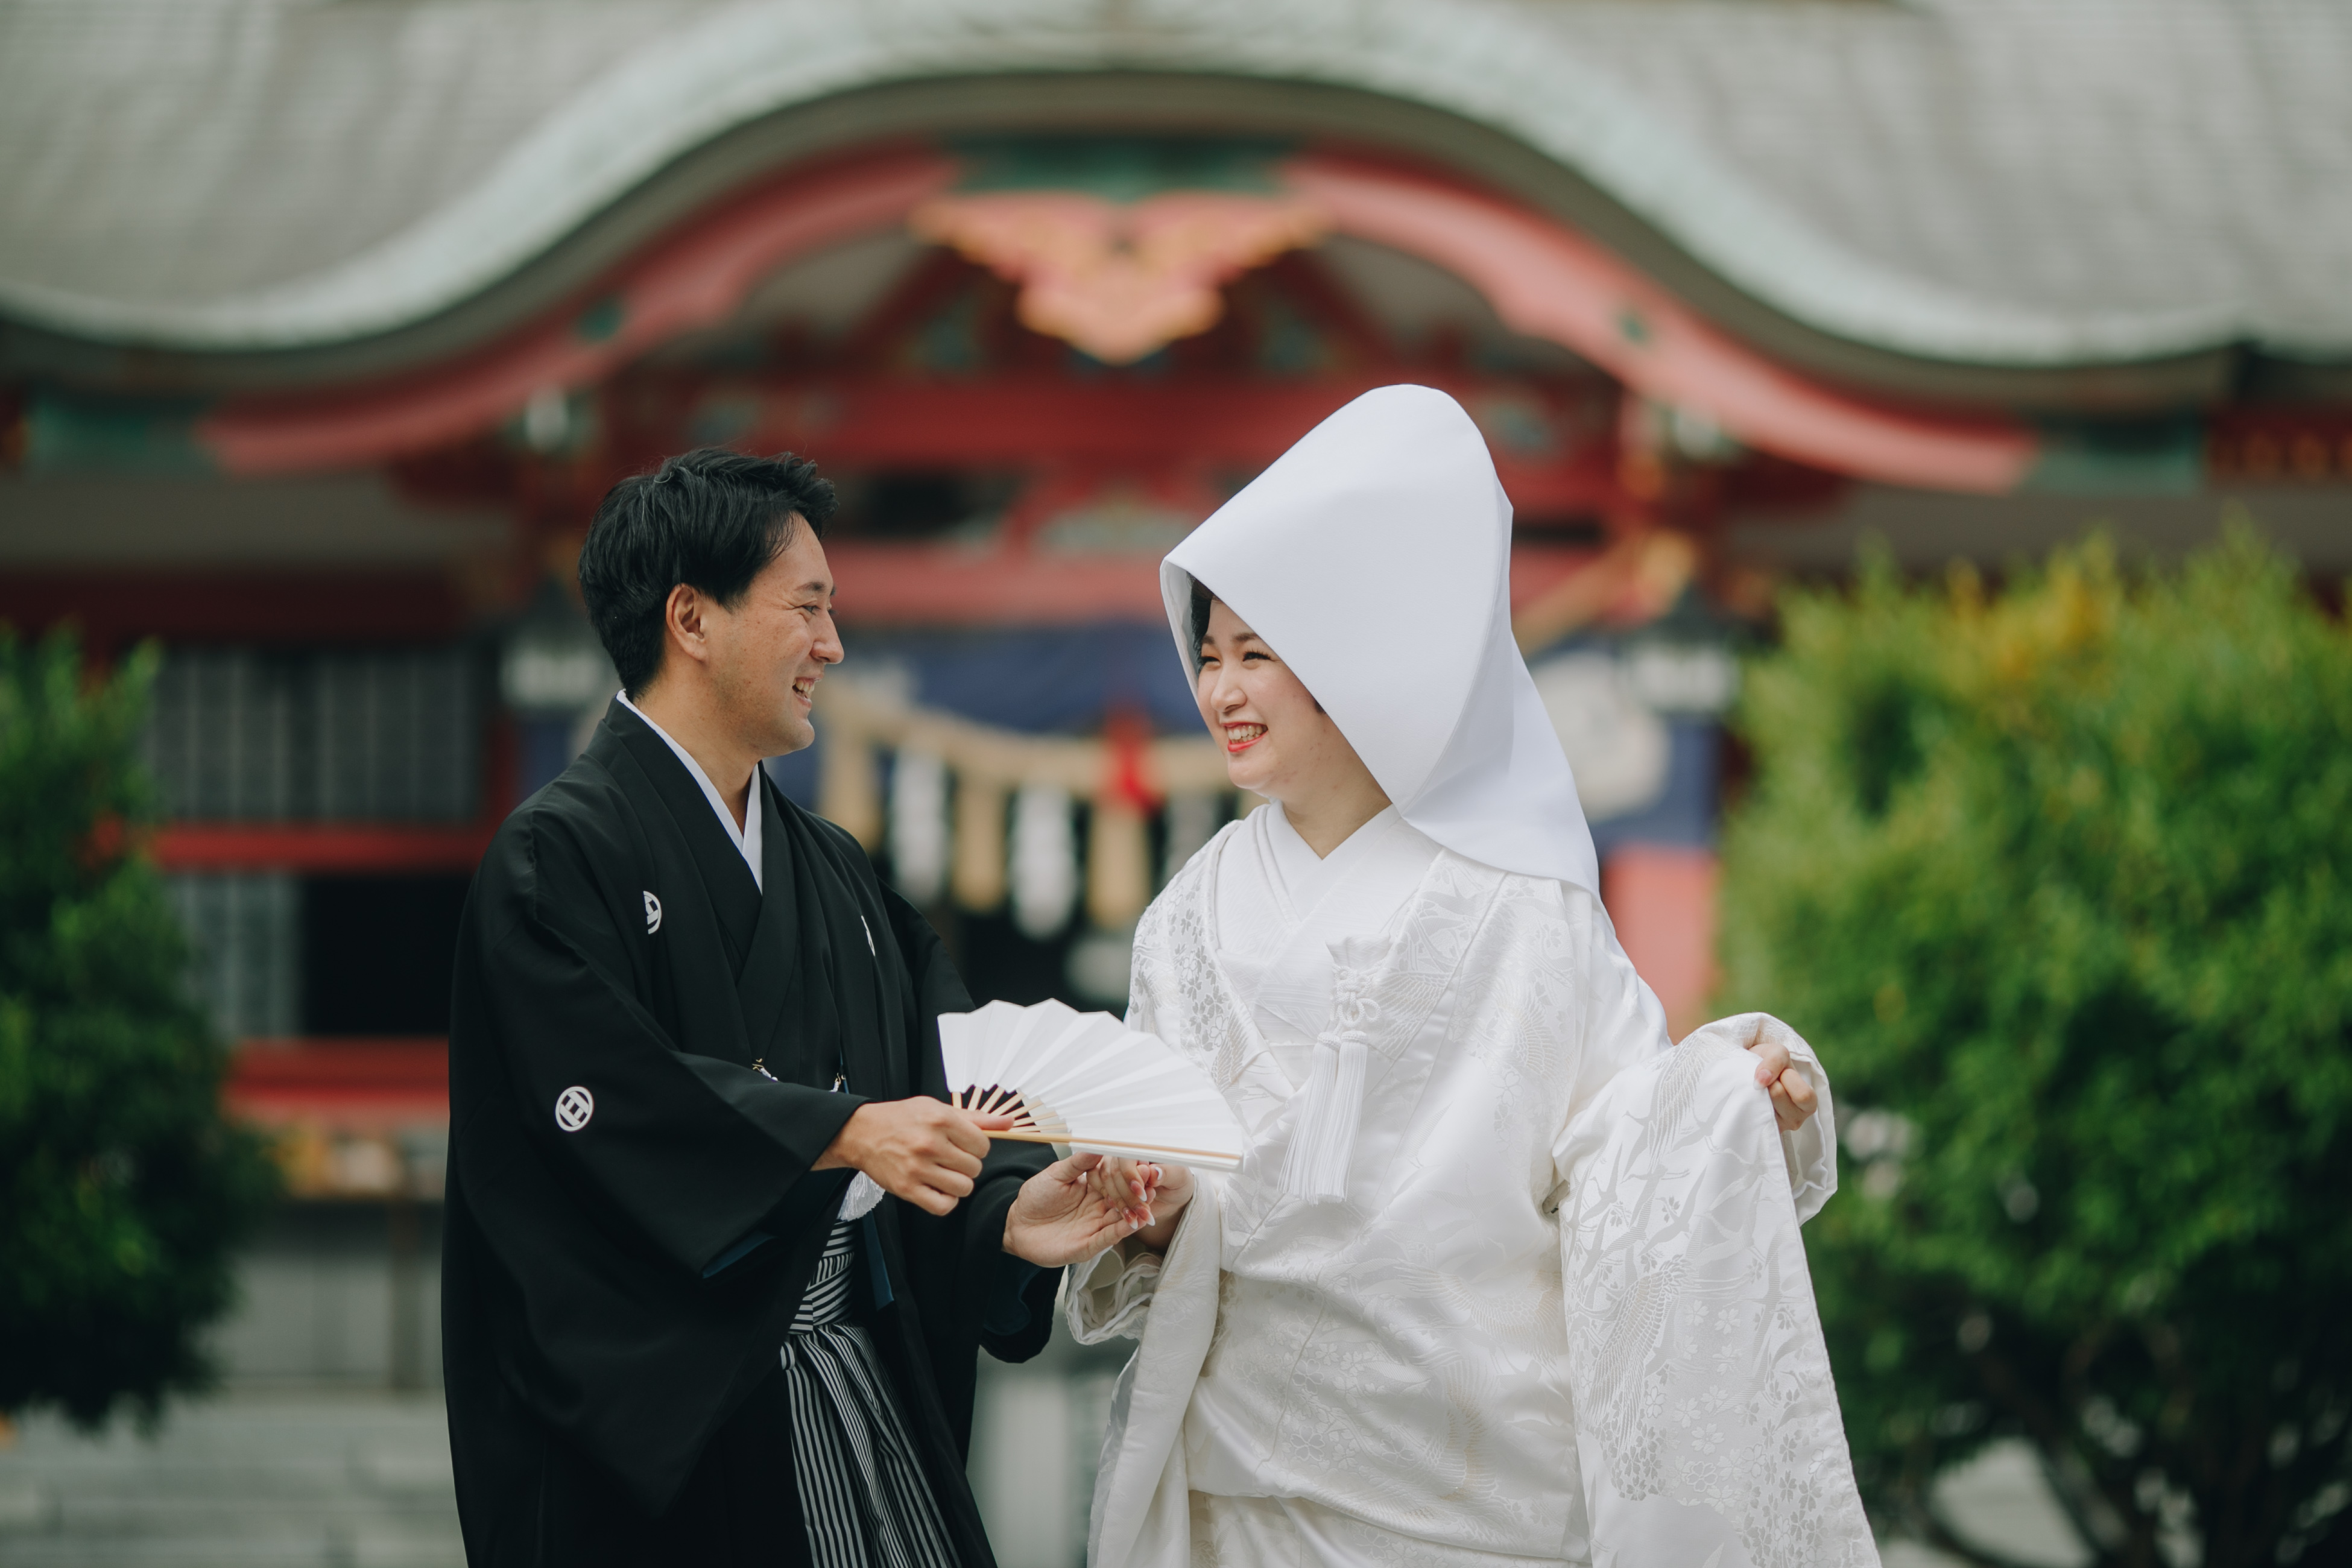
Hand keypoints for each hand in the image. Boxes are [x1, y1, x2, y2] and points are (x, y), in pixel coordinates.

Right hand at [816, 1098, 1005, 1216]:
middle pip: (974, 1167)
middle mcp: (929, 1143)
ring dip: (959, 1183)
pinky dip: (946, 1200)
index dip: (978, 1147)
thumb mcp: (938, 1109)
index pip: (982, 1145)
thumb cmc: (902, 1119)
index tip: (966, 1146)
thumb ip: (975, 1118)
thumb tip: (1008, 1123)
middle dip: (968, 1165)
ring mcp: (917, 1168)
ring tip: (947, 1174)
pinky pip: (943, 1206)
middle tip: (953, 1159)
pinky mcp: (906, 1189)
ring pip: (963, 1188)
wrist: (862, 1133)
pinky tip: (939, 1188)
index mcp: (940, 1120)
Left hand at [1002, 1154, 1149, 1266]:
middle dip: (1137, 1193)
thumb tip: (1099, 1146)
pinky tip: (1133, 1223)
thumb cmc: (1035, 1198)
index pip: (1116, 1178)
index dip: (1128, 1174)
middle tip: (1146, 1187)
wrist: (1016, 1225)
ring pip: (1121, 1218)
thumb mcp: (1055, 1174)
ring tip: (1146, 1205)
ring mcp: (1095, 1225)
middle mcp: (1098, 1205)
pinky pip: (1108, 1237)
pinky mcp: (1089, 1244)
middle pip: (1124, 1199)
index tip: (1140, 1167)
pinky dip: (1121, 1230)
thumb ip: (1078, 1163)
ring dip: (1135, 1212)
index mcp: (1093, 1186)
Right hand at [1086, 1156, 1193, 1254]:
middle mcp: (1125, 1155)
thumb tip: (1153, 1172)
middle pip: (1113, 1172)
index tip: (1143, 1194)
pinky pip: (1101, 1191)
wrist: (1172, 1196)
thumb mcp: (1179, 1177)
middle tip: (1144, 1212)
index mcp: (1141, 1147)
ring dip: (1121, 1204)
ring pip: (1105, 1183)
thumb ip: (1166, 1172)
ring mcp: (1114, 1168)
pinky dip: (1115, 1206)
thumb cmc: (1177, 1181)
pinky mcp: (1109, 1183)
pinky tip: (1129, 1216)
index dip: (1130, 1175)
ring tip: (1139, 1218)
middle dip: (1128, 1196)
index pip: (1126, 1156)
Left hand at [1743, 1023, 1819, 1131]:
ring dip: (1758, 1089)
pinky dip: (1747, 1099)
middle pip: (1778, 1096)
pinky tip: (1751, 1096)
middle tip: (1769, 1080)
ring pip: (1762, 1103)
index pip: (1803, 1095)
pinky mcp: (1759, 1128)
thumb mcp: (1779, 1053)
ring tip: (1760, 1088)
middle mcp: (1796, 1119)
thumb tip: (1761, 1080)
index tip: (1782, 1072)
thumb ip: (1775, 1061)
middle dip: (1770, 1081)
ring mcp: (1777, 1126)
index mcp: (1809, 1104)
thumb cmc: (1770, 1063)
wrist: (1750, 1069)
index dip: (1788, 1076)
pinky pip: (1751, 1112)